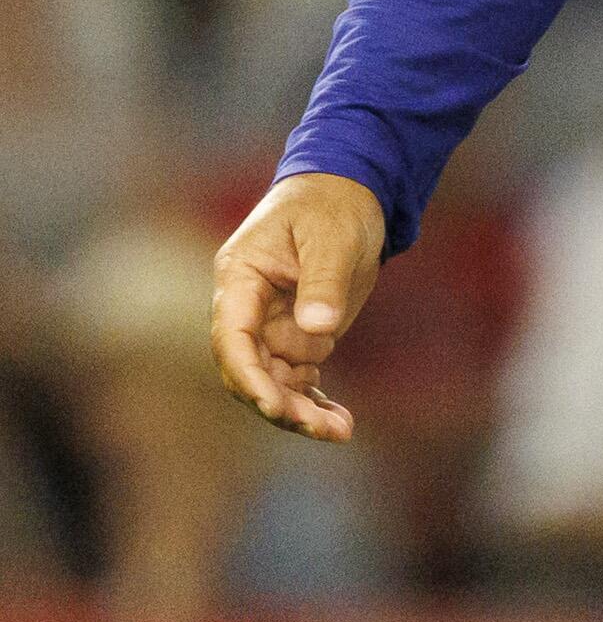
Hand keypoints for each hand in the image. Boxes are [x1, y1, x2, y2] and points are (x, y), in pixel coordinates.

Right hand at [210, 174, 386, 441]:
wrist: (352, 191)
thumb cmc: (333, 205)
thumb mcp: (332, 236)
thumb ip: (323, 281)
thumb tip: (317, 330)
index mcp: (240, 276)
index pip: (230, 336)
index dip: (248, 375)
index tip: (274, 405)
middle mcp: (247, 307)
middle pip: (249, 370)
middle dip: (279, 404)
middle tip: (320, 427)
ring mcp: (272, 325)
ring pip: (273, 383)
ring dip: (301, 412)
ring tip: (340, 430)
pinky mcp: (298, 336)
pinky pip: (298, 379)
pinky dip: (315, 402)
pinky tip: (340, 423)